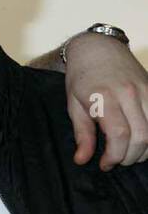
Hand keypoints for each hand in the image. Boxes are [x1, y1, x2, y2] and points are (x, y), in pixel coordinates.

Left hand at [63, 33, 147, 168]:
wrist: (98, 49)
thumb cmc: (82, 77)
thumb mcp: (73, 105)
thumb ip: (81, 134)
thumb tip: (82, 160)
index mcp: (105, 97)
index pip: (119, 135)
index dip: (114, 156)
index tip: (105, 164)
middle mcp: (129, 94)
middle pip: (141, 136)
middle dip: (130, 156)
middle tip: (116, 161)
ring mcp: (146, 91)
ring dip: (145, 149)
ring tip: (128, 153)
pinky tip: (142, 141)